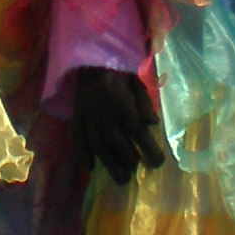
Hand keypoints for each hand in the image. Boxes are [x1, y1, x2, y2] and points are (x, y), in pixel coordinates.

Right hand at [69, 67, 168, 182]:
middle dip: (129, 161)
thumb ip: (144, 103)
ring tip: (120, 179)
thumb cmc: (119, 70)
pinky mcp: (76, 115)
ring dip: (110, 164)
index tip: (158, 164)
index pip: (139, 133)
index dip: (150, 150)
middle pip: (118, 144)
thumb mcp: (138, 81)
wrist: (91, 56)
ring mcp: (88, 115)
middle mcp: (105, 113)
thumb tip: (153, 123)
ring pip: (99, 145)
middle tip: (136, 171)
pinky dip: (82, 154)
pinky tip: (89, 168)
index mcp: (123, 104)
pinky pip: (77, 137)